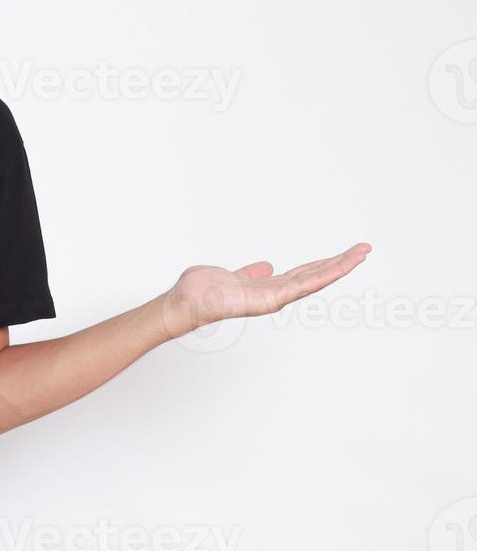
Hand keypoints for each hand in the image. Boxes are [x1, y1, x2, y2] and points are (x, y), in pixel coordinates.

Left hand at [160, 242, 371, 338]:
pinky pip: (302, 285)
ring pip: (316, 280)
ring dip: (340, 266)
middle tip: (365, 249)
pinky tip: (341, 265)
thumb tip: (266, 266)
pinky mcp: (271, 299)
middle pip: (315, 276)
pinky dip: (324, 275)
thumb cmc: (202, 292)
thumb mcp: (232, 276)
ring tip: (362, 252)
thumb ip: (251, 274)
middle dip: (341, 263)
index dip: (325, 264)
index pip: (303, 274)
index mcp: (268, 287)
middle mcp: (276, 294)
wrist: (186, 301)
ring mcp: (275, 298)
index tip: (345, 253)